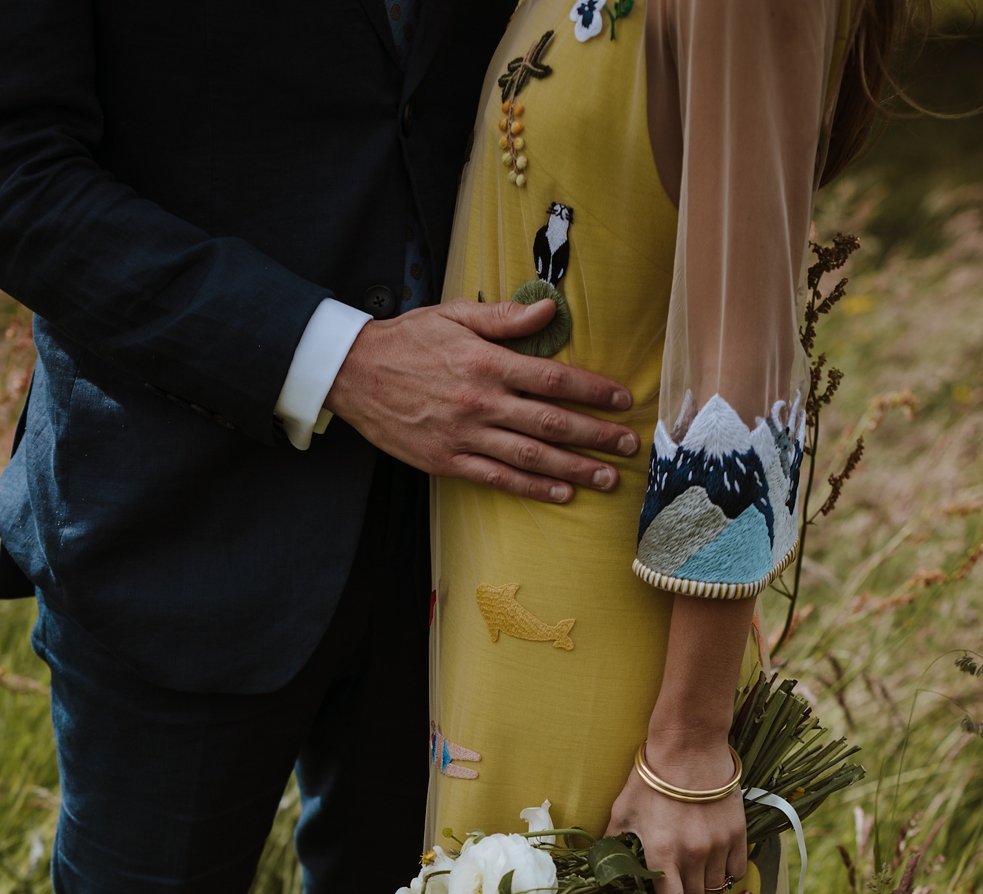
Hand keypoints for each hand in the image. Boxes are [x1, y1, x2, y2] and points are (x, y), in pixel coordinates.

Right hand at [326, 298, 639, 503]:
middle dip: (596, 435)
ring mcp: (464, 435)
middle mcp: (480, 401)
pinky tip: (561, 493)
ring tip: (607, 478)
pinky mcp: (446, 461)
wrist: (353, 373)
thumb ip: (504, 317)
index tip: (622, 400)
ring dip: (574, 468)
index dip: (593, 390)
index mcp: (487, 362)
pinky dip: (532, 487)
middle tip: (628, 445)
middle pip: (551, 422)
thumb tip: (549, 312)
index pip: (554, 379)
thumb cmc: (408, 340)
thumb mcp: (455, 314)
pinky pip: (498, 478)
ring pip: (530, 455)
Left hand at [605, 737, 747, 893]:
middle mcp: (693, 855)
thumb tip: (601, 867)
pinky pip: (737, 871)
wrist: (689, 748)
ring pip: (718, 890)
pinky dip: (726, 879)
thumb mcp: (622, 812)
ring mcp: (719, 845)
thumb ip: (613, 843)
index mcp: (662, 853)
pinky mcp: (737, 833)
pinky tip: (716, 876)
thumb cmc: (650, 779)